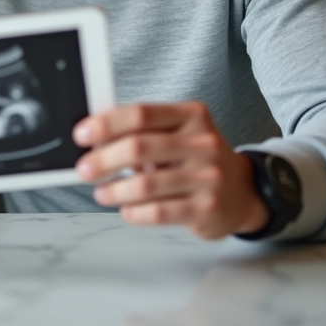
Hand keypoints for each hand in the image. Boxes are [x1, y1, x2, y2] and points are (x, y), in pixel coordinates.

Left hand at [73, 102, 268, 239]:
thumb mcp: (177, 134)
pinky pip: (160, 212)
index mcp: (192, 115)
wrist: (243, 192)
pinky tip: (127, 210)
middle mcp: (203, 143)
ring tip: (102, 193)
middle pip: (140, 147)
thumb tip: (94, 139)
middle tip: (84, 169)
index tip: (82, 134)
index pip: (141, 113)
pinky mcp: (208, 208)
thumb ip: (142, 132)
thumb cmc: (196, 160)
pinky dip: (136, 212)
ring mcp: (209, 176)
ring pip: (147, 184)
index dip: (107, 123)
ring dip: (115, 191)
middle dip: (103, 159)